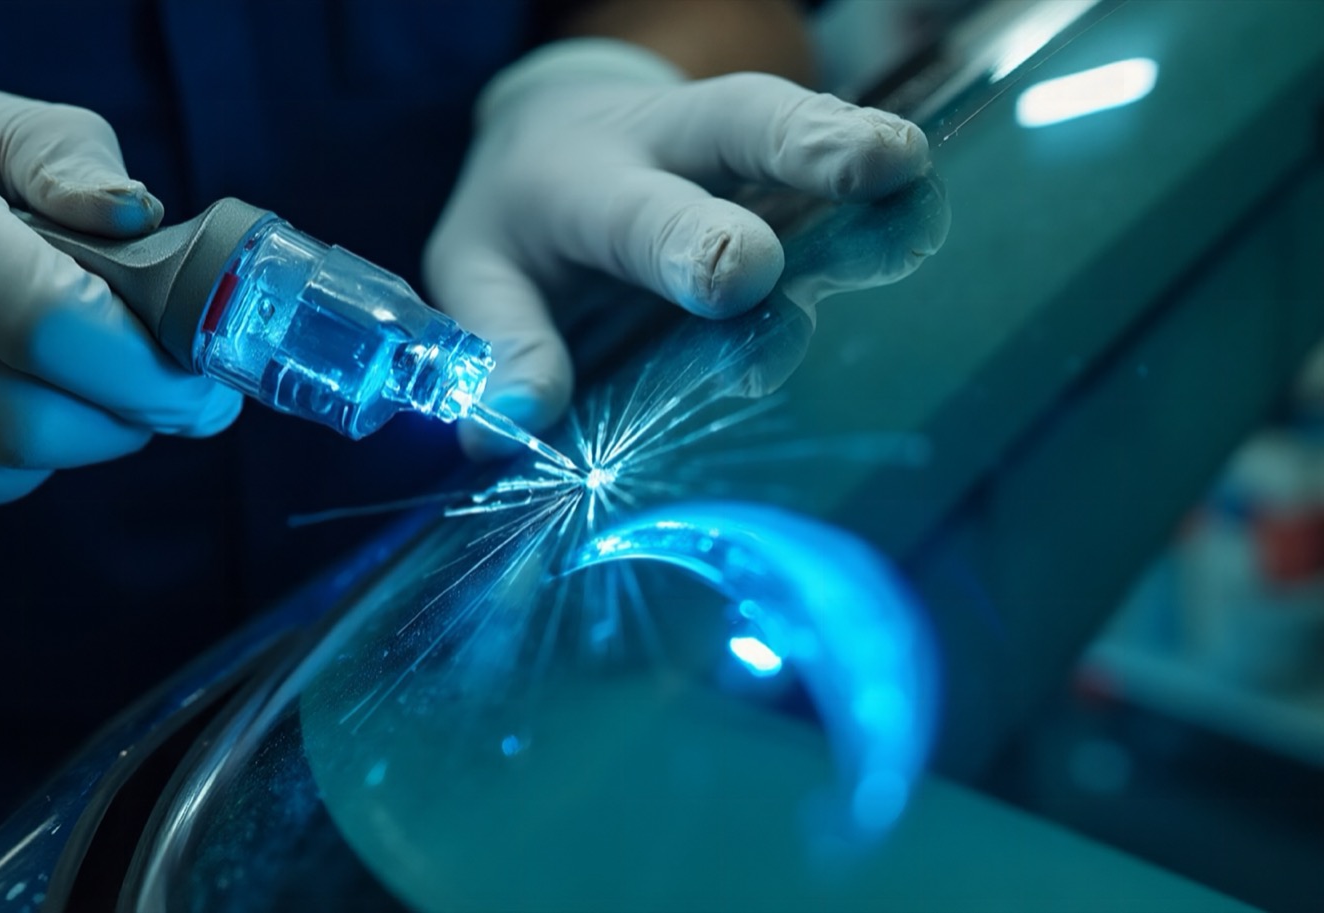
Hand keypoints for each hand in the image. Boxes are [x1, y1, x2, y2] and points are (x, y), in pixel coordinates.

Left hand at [424, 39, 929, 456]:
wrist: (550, 130)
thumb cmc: (520, 223)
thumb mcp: (479, 275)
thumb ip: (499, 343)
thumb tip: (498, 429)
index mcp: (584, 181)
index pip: (635, 215)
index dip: (684, 247)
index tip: (732, 282)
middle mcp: (663, 142)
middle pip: (735, 124)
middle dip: (799, 148)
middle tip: (873, 171)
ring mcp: (726, 142)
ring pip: (791, 123)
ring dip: (858, 148)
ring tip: (920, 174)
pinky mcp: (773, 155)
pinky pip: (827, 152)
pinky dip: (879, 174)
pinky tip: (929, 201)